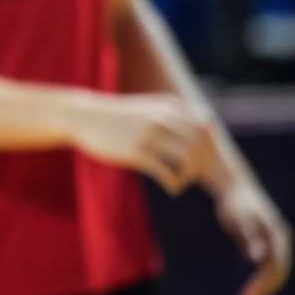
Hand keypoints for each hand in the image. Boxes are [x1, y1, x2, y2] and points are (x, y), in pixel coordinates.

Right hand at [69, 92, 214, 195]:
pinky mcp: (135, 152)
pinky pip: (165, 171)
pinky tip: (172, 188)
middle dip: (202, 162)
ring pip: (186, 159)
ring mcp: (149, 135)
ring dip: (189, 175)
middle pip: (199, 144)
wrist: (85, 116)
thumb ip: (169, 116)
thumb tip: (190, 130)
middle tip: (194, 174)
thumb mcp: (147, 108)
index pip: (204, 126)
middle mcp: (162, 118)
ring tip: (182, 181)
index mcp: (168, 106)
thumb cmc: (116, 116)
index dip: (209, 144)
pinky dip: (174, 183)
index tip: (202, 157)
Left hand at [213, 179, 292, 294]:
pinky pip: (267, 267)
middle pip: (278, 273)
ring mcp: (275, 242)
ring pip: (274, 271)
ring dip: (262, 287)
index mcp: (278, 236)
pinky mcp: (267, 243)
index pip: (276, 269)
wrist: (234, 186)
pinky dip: (260, 280)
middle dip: (263, 290)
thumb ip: (248, 237)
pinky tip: (249, 289)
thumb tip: (257, 258)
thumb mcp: (238, 217)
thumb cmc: (235, 201)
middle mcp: (281, 241)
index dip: (263, 286)